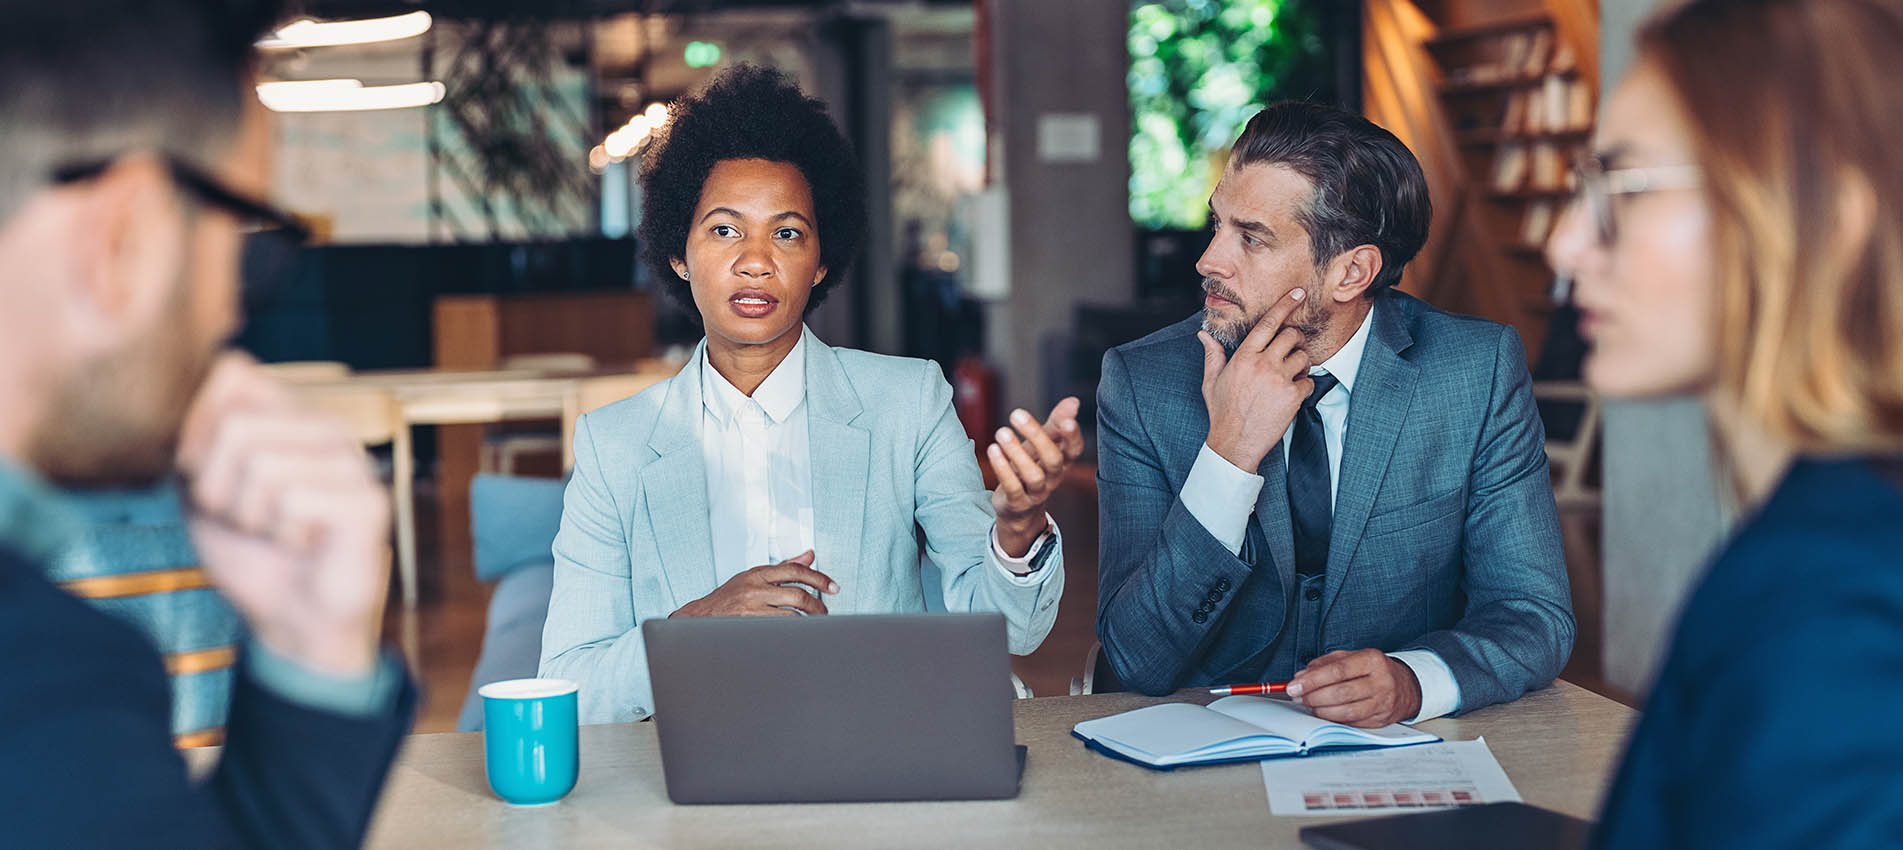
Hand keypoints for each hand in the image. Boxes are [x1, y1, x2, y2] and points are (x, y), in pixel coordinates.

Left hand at [176, 353, 390, 677]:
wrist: (292, 619)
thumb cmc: (251, 552)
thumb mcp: (200, 488)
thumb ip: (190, 440)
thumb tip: (178, 398)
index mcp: (289, 415)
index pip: (233, 373)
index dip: (197, 429)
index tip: (202, 476)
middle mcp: (326, 428)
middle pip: (237, 425)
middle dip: (218, 486)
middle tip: (244, 516)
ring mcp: (353, 461)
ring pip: (262, 464)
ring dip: (250, 515)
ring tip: (273, 531)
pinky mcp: (368, 500)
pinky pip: (294, 499)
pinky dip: (282, 533)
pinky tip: (302, 543)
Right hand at [670, 550, 837, 617]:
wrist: (701, 617)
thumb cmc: (729, 597)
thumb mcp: (754, 576)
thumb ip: (784, 567)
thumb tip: (809, 555)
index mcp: (758, 573)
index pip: (796, 571)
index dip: (819, 578)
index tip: (833, 587)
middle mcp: (755, 589)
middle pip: (798, 595)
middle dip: (817, 605)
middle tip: (824, 612)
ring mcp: (751, 610)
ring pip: (792, 616)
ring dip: (808, 621)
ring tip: (814, 624)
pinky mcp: (749, 627)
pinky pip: (779, 630)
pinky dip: (793, 631)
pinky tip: (799, 632)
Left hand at [987, 397, 1084, 556]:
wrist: (1019, 508)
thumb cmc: (1033, 467)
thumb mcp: (1042, 444)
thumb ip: (1056, 423)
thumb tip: (1073, 401)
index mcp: (1063, 461)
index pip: (1075, 450)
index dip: (1073, 436)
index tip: (1066, 420)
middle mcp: (1053, 478)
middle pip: (1053, 459)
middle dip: (1037, 436)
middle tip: (1016, 414)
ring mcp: (1036, 492)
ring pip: (1033, 475)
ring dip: (1016, 452)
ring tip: (1001, 432)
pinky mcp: (1018, 502)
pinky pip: (1013, 487)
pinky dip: (1002, 468)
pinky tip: (993, 449)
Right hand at [1200, 288, 1312, 471]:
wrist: (1234, 443)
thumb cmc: (1222, 412)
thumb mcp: (1212, 381)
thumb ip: (1213, 355)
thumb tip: (1203, 335)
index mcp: (1243, 357)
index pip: (1268, 323)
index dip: (1285, 305)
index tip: (1297, 294)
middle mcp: (1262, 364)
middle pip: (1291, 336)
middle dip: (1294, 340)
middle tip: (1290, 351)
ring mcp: (1279, 380)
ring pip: (1303, 357)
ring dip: (1301, 364)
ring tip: (1290, 375)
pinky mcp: (1292, 396)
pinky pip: (1309, 381)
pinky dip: (1304, 386)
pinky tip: (1291, 395)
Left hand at [1287, 649, 1423, 727]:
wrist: (1404, 686)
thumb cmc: (1372, 670)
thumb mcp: (1350, 658)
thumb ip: (1324, 664)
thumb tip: (1301, 677)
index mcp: (1372, 660)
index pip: (1338, 671)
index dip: (1313, 680)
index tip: (1294, 686)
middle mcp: (1381, 681)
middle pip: (1341, 693)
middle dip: (1313, 697)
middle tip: (1298, 697)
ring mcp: (1383, 703)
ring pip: (1346, 712)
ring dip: (1321, 710)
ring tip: (1310, 705)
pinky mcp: (1381, 720)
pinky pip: (1352, 723)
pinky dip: (1334, 719)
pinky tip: (1324, 713)